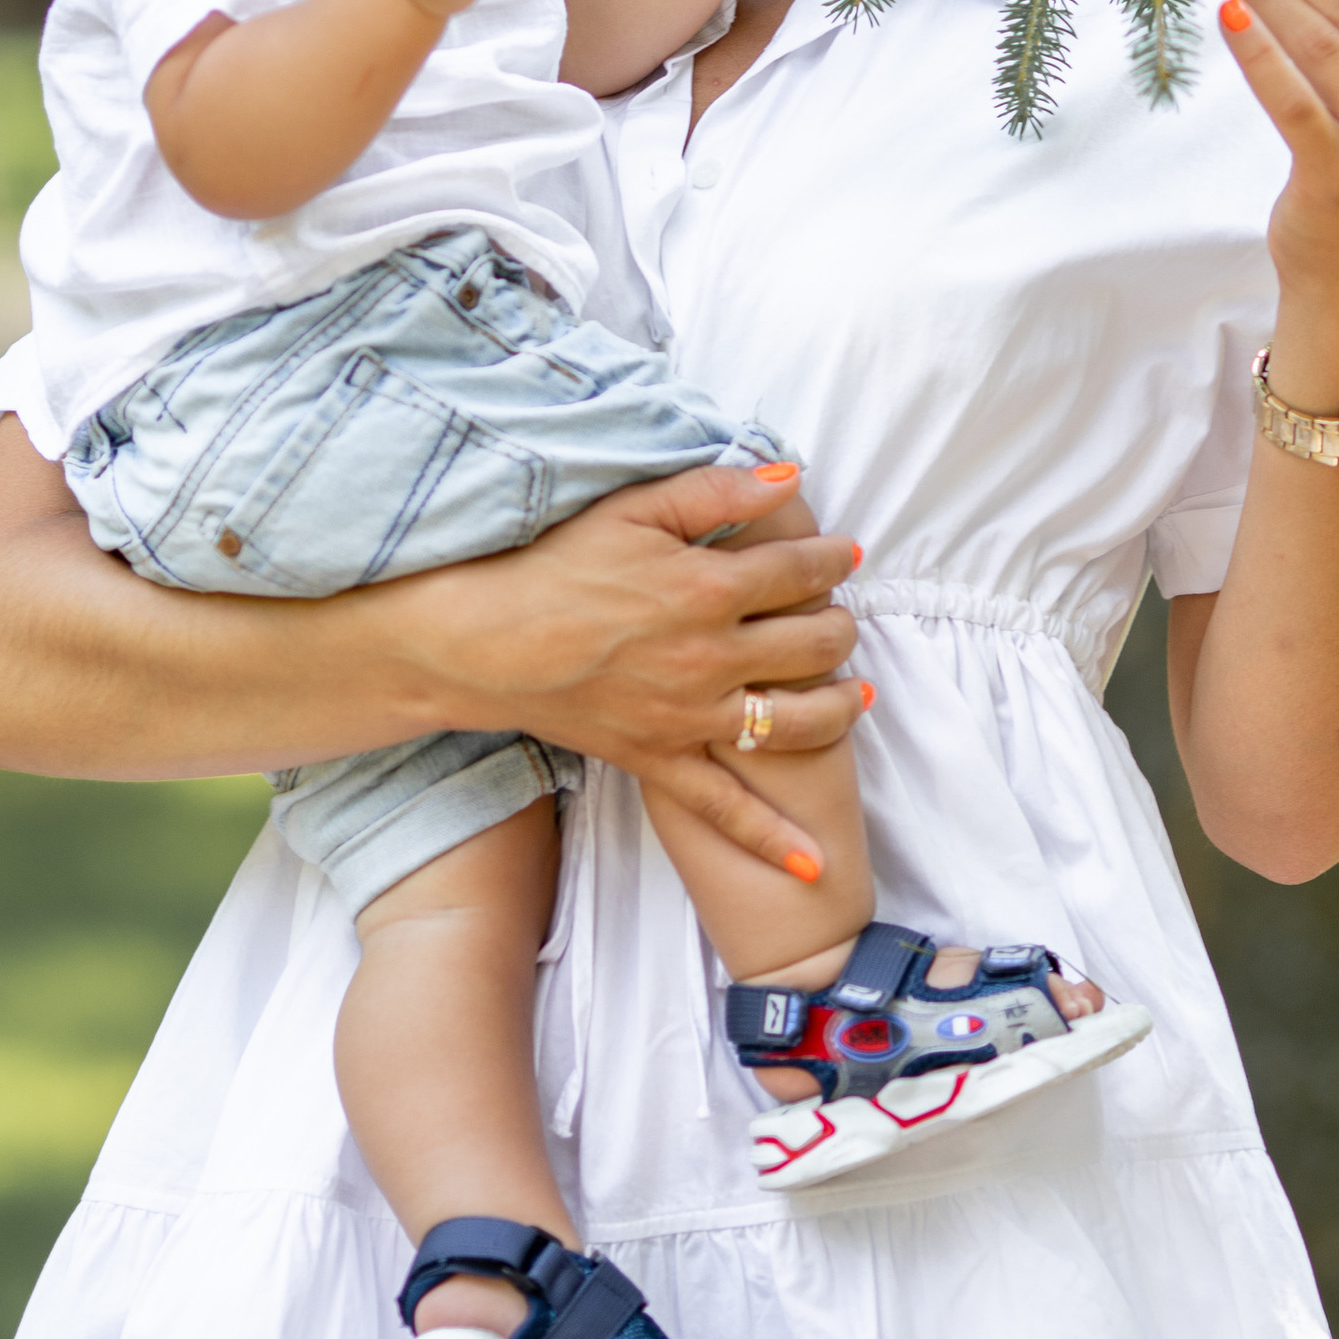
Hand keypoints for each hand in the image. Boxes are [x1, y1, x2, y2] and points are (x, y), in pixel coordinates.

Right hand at [412, 464, 865, 874]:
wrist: (483, 641)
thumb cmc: (553, 565)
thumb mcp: (632, 507)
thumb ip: (714, 490)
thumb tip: (789, 477)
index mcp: (706, 587)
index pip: (800, 572)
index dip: (832, 559)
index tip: (844, 553)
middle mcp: (710, 658)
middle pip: (813, 646)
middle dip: (841, 627)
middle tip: (841, 617)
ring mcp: (688, 718)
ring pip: (794, 724)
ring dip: (838, 709)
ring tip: (855, 695)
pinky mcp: (660, 760)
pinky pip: (726, 808)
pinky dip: (773, 838)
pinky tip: (814, 862)